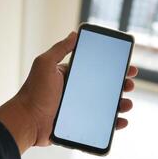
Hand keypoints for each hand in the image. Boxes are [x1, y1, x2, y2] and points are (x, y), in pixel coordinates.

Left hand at [0, 32, 137, 153]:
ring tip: (128, 104)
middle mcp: (78, 92)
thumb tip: (75, 34)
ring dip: (120, 104)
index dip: (113, 68)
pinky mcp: (80, 124)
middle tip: (130, 85)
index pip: (98, 70)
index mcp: (73, 77)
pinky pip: (101, 123)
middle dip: (121, 85)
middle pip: (105, 88)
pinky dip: (113, 123)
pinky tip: (121, 121)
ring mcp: (80, 109)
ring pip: (106, 106)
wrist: (27, 121)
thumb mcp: (45, 64)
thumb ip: (60, 49)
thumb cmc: (35, 92)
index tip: (127, 67)